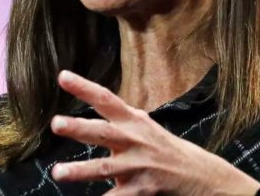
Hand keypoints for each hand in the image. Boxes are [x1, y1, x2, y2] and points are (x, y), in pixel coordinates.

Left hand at [50, 70, 259, 195]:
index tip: (62, 76)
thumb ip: (124, 119)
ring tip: (57, 173)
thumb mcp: (148, 128)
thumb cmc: (169, 151)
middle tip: (55, 123)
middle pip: (103, 132)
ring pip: (105, 168)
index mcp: (134, 121)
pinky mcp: (145, 189)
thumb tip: (102, 102)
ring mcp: (140, 165)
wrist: (204, 177)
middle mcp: (136, 139)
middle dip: (79, 128)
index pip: (106, 99)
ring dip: (80, 171)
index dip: (84, 87)